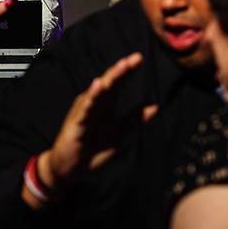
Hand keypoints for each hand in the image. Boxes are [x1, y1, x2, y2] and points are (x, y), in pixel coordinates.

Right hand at [40, 53, 156, 191]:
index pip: (117, 84)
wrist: (72, 169)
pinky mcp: (76, 123)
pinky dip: (91, 97)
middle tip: (134, 59)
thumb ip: (134, 120)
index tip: (140, 59)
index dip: (128, 72)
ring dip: (109, 79)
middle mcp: (93, 104)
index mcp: (104, 104)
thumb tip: (155, 106)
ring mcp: (83, 112)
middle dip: (121, 70)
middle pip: (108, 83)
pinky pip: (85, 109)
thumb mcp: (120, 135)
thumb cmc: (94, 150)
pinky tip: (97, 86)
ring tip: (121, 67)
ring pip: (97, 92)